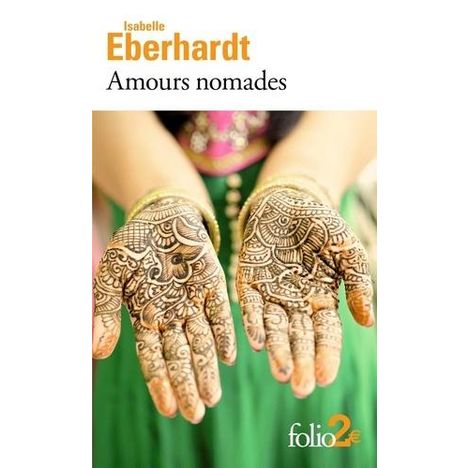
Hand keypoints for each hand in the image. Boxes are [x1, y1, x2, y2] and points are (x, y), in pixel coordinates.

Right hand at [93, 196, 235, 422]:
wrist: (161, 214)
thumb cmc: (134, 243)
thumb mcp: (111, 273)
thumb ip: (105, 311)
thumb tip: (96, 352)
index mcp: (146, 316)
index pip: (154, 358)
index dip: (161, 384)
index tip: (170, 410)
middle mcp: (173, 315)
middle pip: (181, 357)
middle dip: (188, 385)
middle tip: (197, 413)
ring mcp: (194, 301)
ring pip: (202, 342)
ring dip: (207, 368)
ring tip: (213, 396)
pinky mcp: (213, 284)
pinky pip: (220, 314)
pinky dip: (224, 334)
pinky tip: (229, 357)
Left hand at [236, 187, 373, 397]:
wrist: (289, 201)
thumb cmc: (322, 226)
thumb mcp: (348, 252)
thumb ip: (359, 285)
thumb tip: (368, 323)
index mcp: (320, 300)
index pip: (325, 334)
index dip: (326, 355)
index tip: (325, 378)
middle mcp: (294, 303)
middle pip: (299, 338)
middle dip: (300, 362)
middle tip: (301, 387)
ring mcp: (270, 294)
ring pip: (274, 328)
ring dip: (277, 350)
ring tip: (281, 373)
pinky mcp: (248, 281)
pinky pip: (250, 306)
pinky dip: (254, 323)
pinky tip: (257, 342)